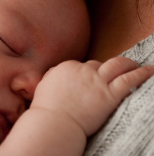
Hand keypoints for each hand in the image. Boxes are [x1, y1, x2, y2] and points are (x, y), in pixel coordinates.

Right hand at [32, 57, 153, 136]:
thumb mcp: (44, 85)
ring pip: (117, 65)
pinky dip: (140, 74)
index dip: (89, 72)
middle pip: (98, 64)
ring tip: (136, 64)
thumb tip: (54, 73)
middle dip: (106, 68)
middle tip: (115, 71)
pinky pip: (128, 80)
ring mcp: (96, 81)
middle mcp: (83, 70)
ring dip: (127, 63)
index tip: (93, 78)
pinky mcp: (108, 94)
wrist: (54, 123)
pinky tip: (148, 71)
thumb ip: (52, 76)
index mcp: (67, 67)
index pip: (82, 66)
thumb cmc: (46, 110)